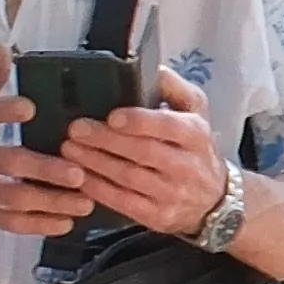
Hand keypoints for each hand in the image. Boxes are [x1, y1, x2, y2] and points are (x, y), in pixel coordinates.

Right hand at [0, 37, 98, 236]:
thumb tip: (2, 47)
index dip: (3, 110)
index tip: (30, 107)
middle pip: (6, 162)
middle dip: (44, 168)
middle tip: (77, 172)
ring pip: (13, 197)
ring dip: (50, 201)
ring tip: (84, 202)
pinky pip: (9, 223)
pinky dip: (38, 225)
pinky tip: (66, 223)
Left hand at [60, 63, 232, 236]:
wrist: (215, 199)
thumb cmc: (195, 148)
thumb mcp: (196, 111)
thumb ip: (173, 87)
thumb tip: (150, 67)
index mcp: (195, 135)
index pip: (169, 127)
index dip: (140, 121)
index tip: (112, 115)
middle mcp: (187, 166)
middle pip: (144, 153)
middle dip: (106, 140)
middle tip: (76, 129)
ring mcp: (172, 194)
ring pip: (129, 178)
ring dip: (95, 163)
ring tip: (69, 149)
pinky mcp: (158, 216)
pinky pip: (123, 203)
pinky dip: (98, 190)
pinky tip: (79, 177)